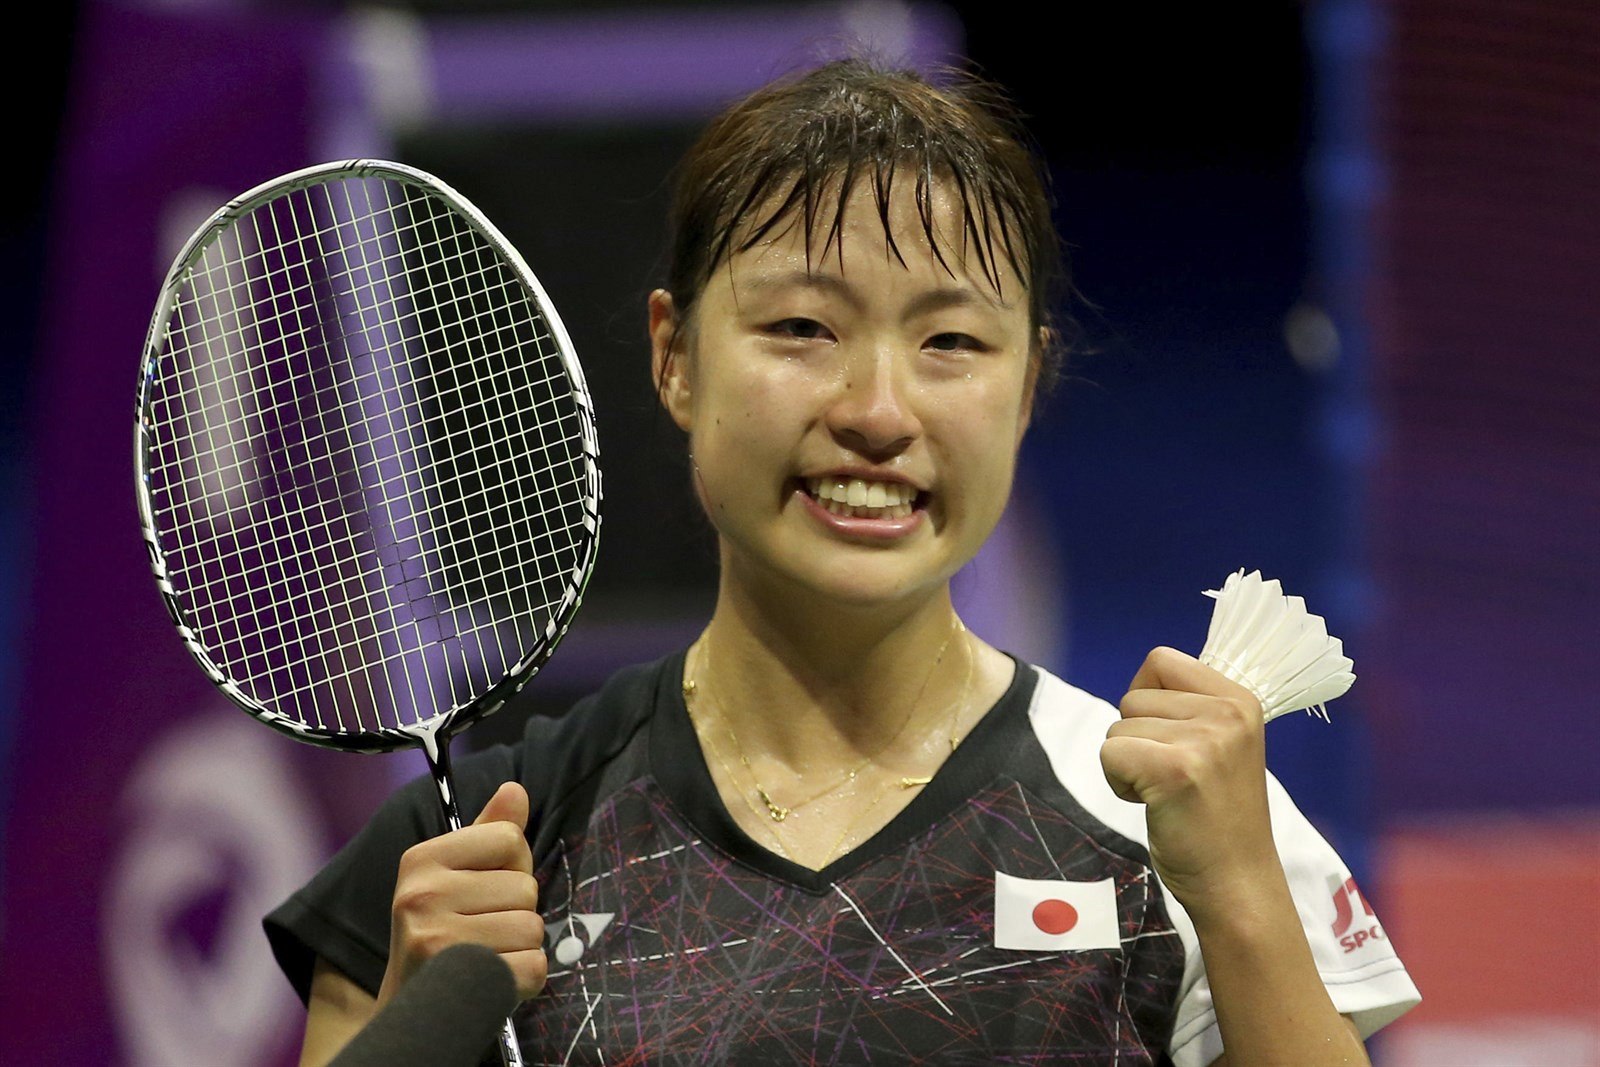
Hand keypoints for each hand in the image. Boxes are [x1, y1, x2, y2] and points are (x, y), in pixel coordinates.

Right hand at [377, 781, 546, 1005]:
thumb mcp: (455, 874)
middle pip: (526, 887)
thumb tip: (515, 790)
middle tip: (483, 928)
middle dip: (517, 910)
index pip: (509, 839)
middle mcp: (422, 895)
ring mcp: (438, 938)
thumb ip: (489, 832)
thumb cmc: (441, 931)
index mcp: (422, 859)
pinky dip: (525, 978)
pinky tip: (493, 980)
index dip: (513, 865)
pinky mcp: (459, 980)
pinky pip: (535, 966)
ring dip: (522, 946)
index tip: (486, 887)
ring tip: (487, 953)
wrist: (410, 1007)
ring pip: (533, 927)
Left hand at [1099, 647, 1279, 913]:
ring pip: (1118, 727)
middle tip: (1174, 777)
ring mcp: (1203, 740)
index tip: (1168, 737)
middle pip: (1133, 696)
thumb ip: (1191, 707)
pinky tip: (1153, 803)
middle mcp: (1227, 712)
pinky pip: (1110, 754)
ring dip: (1128, 763)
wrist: (1237, 883)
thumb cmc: (1218, 816)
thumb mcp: (1221, 744)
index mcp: (1240, 698)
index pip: (1161, 660)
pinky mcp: (1174, 770)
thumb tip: (1146, 676)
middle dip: (1137, 738)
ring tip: (1168, 793)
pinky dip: (1118, 782)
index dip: (1147, 697)